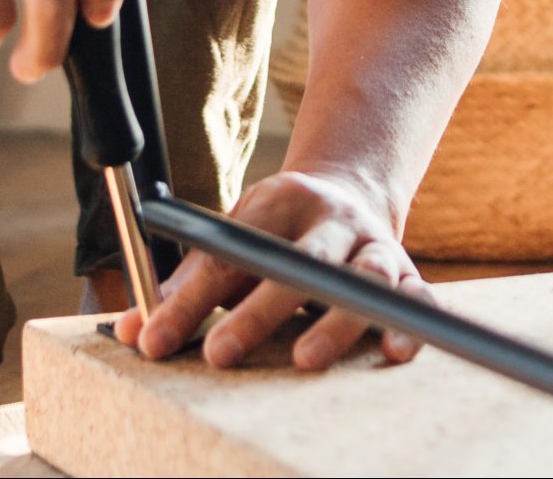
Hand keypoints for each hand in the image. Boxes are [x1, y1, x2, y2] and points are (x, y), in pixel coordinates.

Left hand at [113, 169, 431, 371]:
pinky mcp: (408, 275)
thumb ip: (189, 283)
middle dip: (257, 311)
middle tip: (220, 352)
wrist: (348, 192)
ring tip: (303, 360)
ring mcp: (374, 246)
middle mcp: (331, 220)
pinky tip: (388, 352)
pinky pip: (416, 300)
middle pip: (297, 262)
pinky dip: (406, 326)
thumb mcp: (234, 236)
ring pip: (361, 279)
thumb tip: (135, 329)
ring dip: (333, 321)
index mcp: (280, 201)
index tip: (155, 339)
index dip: (187, 298)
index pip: (229, 252)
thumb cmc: (279, 229)